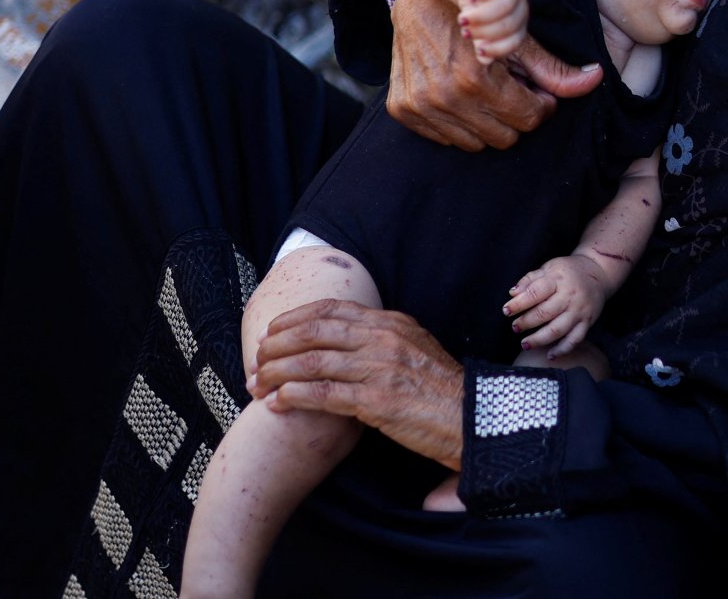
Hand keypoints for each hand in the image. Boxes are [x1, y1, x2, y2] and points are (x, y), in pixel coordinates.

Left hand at [250, 298, 465, 469]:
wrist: (471, 418)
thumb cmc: (442, 390)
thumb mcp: (415, 348)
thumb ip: (382, 339)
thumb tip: (347, 340)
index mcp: (390, 322)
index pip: (331, 309)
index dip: (294, 318)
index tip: (272, 331)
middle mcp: (383, 338)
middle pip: (313, 331)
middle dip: (276, 345)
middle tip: (257, 360)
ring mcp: (380, 368)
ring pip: (312, 361)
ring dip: (276, 372)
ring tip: (257, 384)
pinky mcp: (376, 401)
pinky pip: (322, 394)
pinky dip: (293, 397)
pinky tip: (277, 403)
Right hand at [387, 0, 601, 150]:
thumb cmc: (478, 12)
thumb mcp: (518, 36)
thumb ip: (554, 67)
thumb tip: (594, 79)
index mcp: (475, 80)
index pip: (528, 119)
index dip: (540, 105)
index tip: (537, 91)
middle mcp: (444, 97)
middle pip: (505, 137)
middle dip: (515, 115)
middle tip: (512, 88)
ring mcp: (420, 105)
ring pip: (475, 143)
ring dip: (487, 121)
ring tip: (487, 90)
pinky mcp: (402, 108)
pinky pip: (444, 138)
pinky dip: (458, 122)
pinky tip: (460, 94)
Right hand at [453, 0, 528, 62]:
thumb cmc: (478, 11)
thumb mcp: (480, 30)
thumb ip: (483, 45)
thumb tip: (485, 61)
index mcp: (519, 23)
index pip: (516, 40)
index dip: (498, 48)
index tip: (479, 50)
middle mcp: (520, 6)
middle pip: (509, 24)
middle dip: (486, 32)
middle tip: (466, 33)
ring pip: (503, 6)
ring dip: (481, 16)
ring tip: (462, 20)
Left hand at [504, 255, 607, 357]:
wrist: (598, 273)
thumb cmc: (568, 271)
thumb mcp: (549, 267)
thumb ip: (530, 279)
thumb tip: (512, 293)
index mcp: (558, 279)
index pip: (535, 292)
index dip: (519, 303)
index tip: (506, 310)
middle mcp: (570, 296)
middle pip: (545, 313)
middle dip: (526, 322)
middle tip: (515, 327)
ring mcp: (579, 311)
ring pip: (558, 329)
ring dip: (539, 339)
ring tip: (525, 344)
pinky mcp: (587, 322)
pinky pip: (575, 339)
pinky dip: (562, 349)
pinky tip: (550, 355)